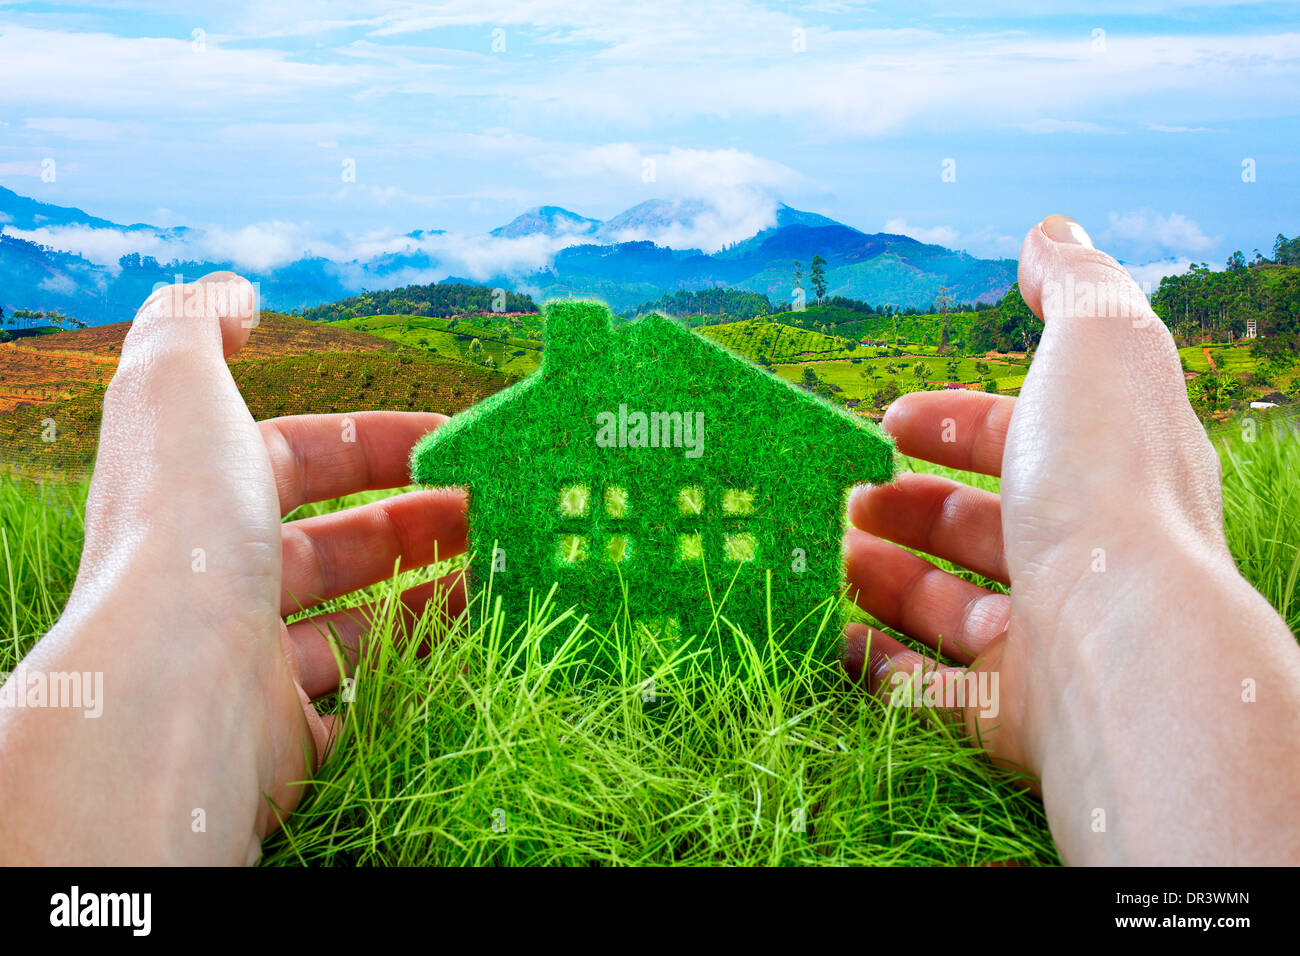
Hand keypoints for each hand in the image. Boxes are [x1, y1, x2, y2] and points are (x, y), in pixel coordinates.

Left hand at [0, 273, 465, 863]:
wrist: (168, 691)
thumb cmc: (185, 528)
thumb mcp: (175, 387)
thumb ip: (198, 323)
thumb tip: (238, 292)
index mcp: (203, 493)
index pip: (304, 454)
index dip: (384, 440)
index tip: (461, 438)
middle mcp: (224, 575)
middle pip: (341, 539)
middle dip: (424, 517)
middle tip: (499, 509)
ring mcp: (253, 658)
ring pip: (360, 617)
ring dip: (434, 589)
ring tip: (506, 570)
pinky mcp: (283, 733)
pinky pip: (363, 693)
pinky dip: (418, 666)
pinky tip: (473, 639)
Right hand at [844, 215, 1299, 863]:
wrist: (1119, 646)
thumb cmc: (1105, 486)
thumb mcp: (1098, 346)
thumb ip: (1074, 284)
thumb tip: (1051, 232)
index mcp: (1106, 474)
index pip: (1025, 441)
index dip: (954, 422)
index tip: (887, 420)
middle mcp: (1083, 559)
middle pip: (980, 526)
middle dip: (905, 502)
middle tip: (844, 493)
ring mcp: (1047, 642)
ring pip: (947, 605)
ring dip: (881, 574)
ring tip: (823, 551)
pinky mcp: (1010, 714)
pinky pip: (929, 688)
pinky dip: (877, 659)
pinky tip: (832, 629)